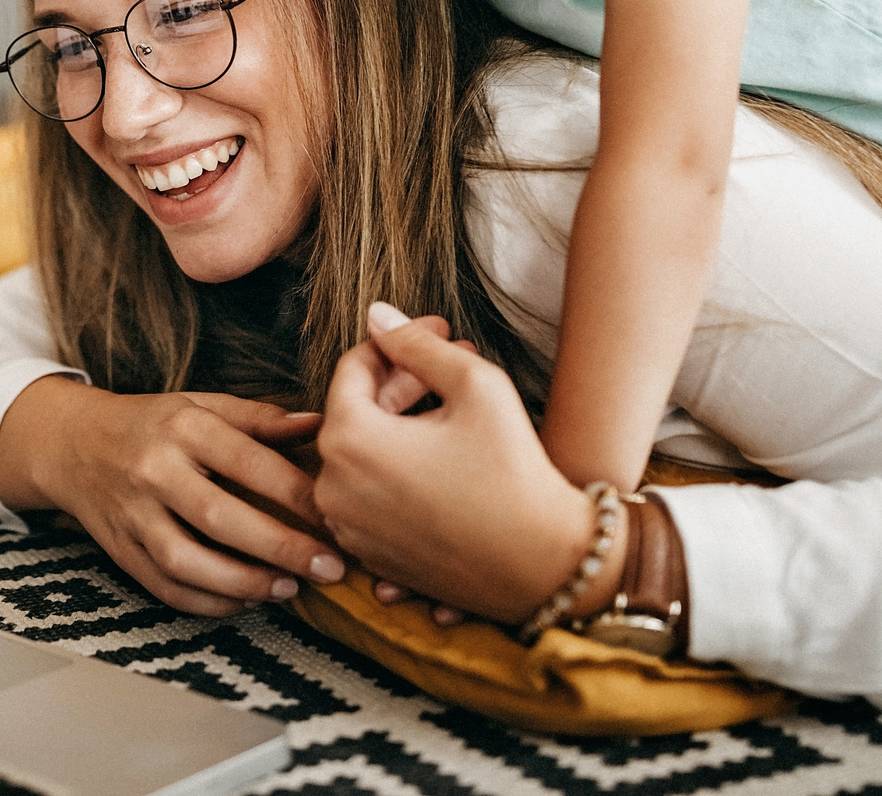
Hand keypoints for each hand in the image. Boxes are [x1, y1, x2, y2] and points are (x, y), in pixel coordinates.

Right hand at [0, 377, 343, 616]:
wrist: (72, 444)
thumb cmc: (151, 423)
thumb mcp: (201, 405)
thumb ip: (260, 418)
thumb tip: (318, 425)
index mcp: (182, 427)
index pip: (247, 462)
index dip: (296, 494)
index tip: (336, 517)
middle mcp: (153, 471)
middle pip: (220, 517)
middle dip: (281, 548)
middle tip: (328, 568)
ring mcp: (133, 515)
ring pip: (188, 561)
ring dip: (244, 582)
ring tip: (288, 589)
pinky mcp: (121, 551)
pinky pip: (166, 587)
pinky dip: (208, 601)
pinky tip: (245, 599)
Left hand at [316, 318, 612, 623]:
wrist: (548, 566)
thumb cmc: (515, 471)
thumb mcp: (475, 385)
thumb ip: (417, 344)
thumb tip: (377, 315)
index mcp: (348, 440)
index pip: (354, 368)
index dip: (400, 342)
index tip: (441, 331)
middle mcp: (333, 488)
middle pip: (356, 411)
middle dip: (405, 381)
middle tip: (457, 359)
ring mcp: (349, 528)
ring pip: (364, 455)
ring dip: (401, 425)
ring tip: (455, 407)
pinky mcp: (371, 556)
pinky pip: (372, 496)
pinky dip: (398, 470)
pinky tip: (444, 456)